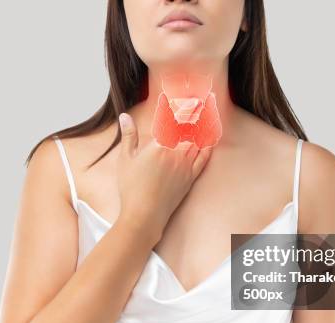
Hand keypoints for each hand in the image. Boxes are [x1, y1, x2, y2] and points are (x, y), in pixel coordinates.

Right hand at [115, 112, 211, 243]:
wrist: (145, 214)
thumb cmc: (131, 188)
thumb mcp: (126, 159)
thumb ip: (129, 136)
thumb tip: (125, 116)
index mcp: (159, 146)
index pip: (175, 121)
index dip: (185, 107)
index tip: (192, 97)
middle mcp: (176, 153)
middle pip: (190, 129)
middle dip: (197, 114)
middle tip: (205, 102)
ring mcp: (185, 166)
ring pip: (198, 142)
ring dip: (203, 128)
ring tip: (209, 116)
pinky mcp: (190, 178)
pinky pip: (203, 159)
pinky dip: (207, 147)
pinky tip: (210, 141)